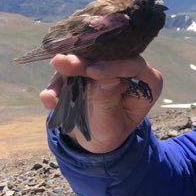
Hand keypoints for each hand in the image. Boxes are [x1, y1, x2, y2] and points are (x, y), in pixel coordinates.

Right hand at [40, 53, 162, 153]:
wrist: (94, 138)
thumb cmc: (110, 131)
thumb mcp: (111, 123)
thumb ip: (107, 99)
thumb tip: (103, 75)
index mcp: (146, 81)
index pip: (133, 65)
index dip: (113, 66)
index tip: (92, 71)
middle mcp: (125, 69)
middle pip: (105, 57)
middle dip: (82, 61)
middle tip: (62, 62)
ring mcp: (102, 67)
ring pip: (84, 60)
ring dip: (66, 68)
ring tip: (54, 75)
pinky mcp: (82, 70)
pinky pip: (69, 72)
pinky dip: (57, 84)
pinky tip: (49, 96)